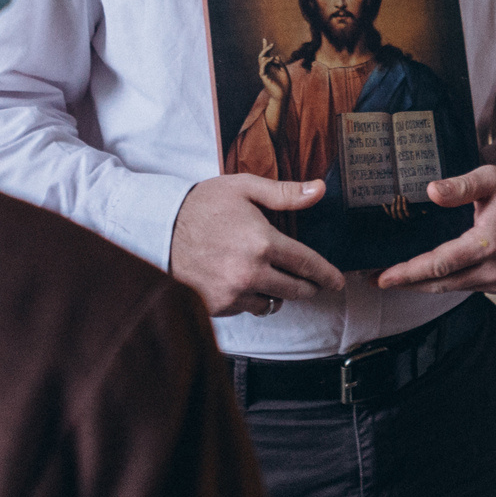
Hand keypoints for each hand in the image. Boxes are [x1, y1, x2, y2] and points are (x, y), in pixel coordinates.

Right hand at [171, 175, 344, 316]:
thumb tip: (320, 189)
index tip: (337, 281)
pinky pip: (248, 308)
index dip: (326, 275)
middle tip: (312, 282)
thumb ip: (285, 193)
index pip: (307, 265)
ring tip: (273, 278)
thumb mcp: (244, 188)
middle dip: (308, 286)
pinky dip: (252, 298)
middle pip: (296, 290)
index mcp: (263, 243)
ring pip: (273, 302)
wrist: (157, 228)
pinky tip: (245, 282)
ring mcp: (233, 293)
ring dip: (278, 293)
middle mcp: (251, 273)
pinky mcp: (218, 307)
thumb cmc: (202, 204)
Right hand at [256, 36, 289, 125]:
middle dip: (265, 49)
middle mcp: (266, 69)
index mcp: (271, 67)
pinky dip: (266, 62)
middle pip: (262, 56)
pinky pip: (262, 68)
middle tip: (271, 44)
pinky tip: (272, 59)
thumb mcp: (284, 71)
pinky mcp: (264, 77)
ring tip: (272, 48)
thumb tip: (276, 56)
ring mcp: (264, 73)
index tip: (264, 39)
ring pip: (261, 61)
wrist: (283, 96)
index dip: (265, 47)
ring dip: (267, 53)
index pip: (267, 55)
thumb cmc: (284, 85)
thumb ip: (280, 64)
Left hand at [375, 165, 495, 293]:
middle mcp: (493, 269)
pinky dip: (440, 283)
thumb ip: (461, 186)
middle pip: (440, 283)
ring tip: (392, 279)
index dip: (409, 272)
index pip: (440, 264)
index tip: (383, 277)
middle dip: (406, 283)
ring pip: (449, 288)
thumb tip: (432, 191)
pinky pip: (461, 286)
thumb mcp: (490, 178)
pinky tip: (421, 277)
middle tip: (375, 280)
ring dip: (420, 285)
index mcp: (488, 244)